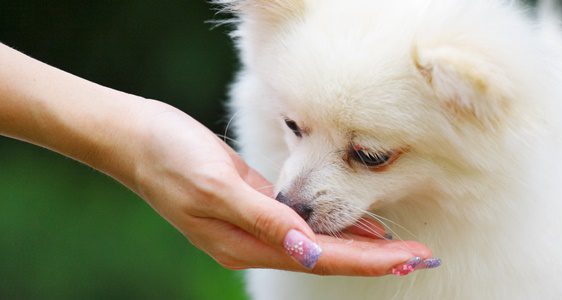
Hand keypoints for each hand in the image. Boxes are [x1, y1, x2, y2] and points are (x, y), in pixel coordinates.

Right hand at [127, 100, 433, 274]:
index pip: (323, 259)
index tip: (410, 260)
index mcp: (246, 245)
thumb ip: (264, 220)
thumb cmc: (171, 158)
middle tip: (423, 257)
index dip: (370, 260)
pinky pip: (304, 224)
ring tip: (403, 250)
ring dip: (362, 247)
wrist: (135, 139)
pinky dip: (335, 227)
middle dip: (378, 258)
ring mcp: (254, 227)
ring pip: (320, 243)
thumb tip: (309, 250)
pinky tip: (359, 226)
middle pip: (328, 256)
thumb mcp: (217, 186)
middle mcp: (255, 243)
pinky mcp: (254, 205)